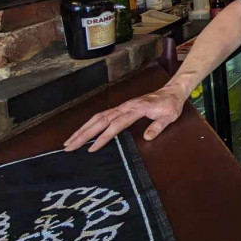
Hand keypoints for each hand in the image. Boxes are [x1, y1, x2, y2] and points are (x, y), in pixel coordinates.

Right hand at [63, 87, 186, 152]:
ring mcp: (122, 107)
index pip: (116, 125)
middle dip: (84, 134)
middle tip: (69, 146)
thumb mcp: (169, 116)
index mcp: (136, 109)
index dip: (103, 137)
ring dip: (83, 129)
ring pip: (97, 117)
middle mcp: (125, 107)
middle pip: (100, 120)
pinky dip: (90, 124)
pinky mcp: (121, 108)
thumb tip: (148, 137)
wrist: (171, 92)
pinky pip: (102, 115)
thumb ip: (159, 126)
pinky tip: (82, 132)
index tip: (92, 148)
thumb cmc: (170, 105)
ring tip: (69, 141)